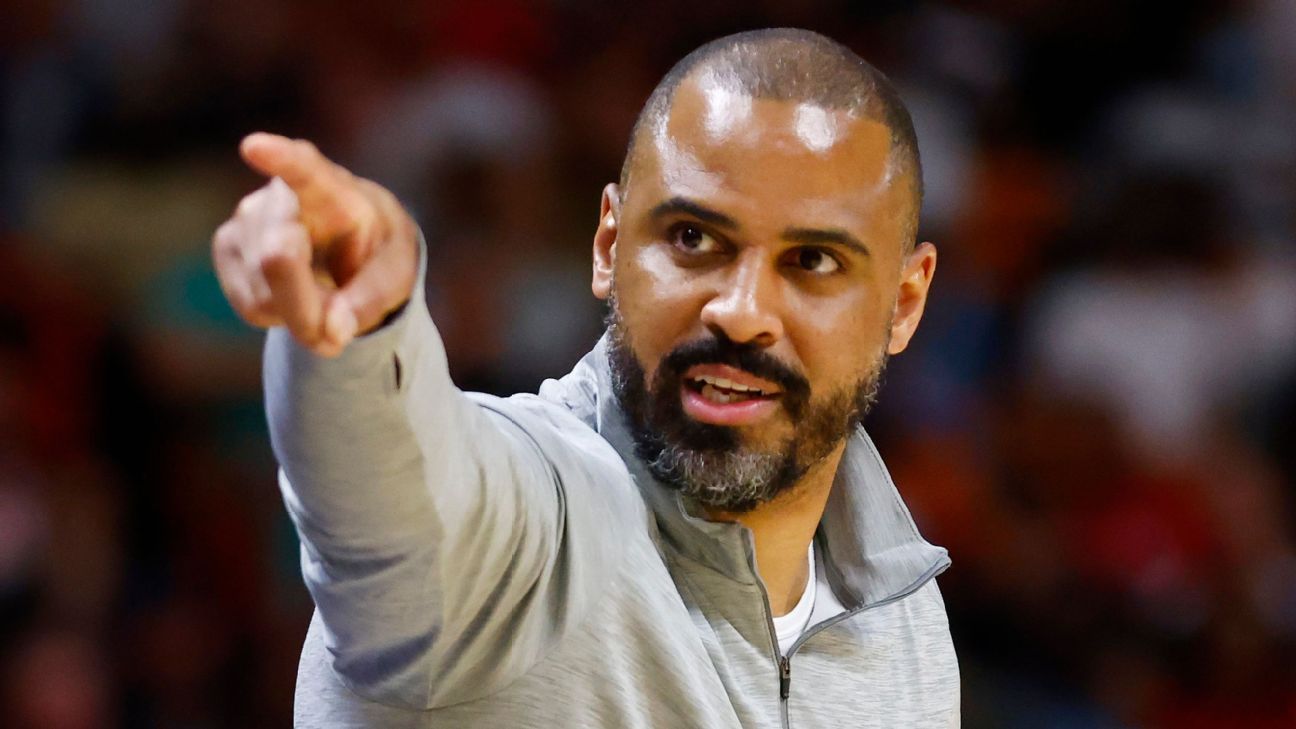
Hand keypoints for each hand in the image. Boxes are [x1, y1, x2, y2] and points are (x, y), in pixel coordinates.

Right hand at [213, 132, 417, 356]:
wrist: (351, 250)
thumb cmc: (376, 254)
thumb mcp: (395, 275)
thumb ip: (370, 300)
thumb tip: (332, 331)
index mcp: (332, 187)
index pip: (305, 169)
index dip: (280, 160)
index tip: (255, 147)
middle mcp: (280, 195)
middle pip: (277, 258)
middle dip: (306, 304)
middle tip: (337, 329)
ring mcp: (246, 219)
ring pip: (263, 293)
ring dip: (298, 312)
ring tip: (322, 293)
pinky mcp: (226, 246)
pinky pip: (250, 306)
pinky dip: (279, 315)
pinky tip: (294, 293)